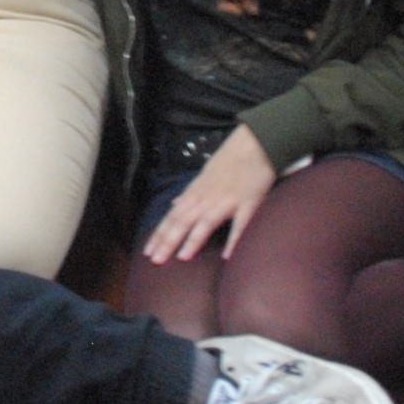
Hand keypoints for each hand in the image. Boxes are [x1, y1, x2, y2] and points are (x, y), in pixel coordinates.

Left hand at [143, 123, 281, 265]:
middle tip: (156, 260)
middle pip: (184, 220)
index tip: (148, 253)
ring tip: (183, 257)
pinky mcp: (249, 202)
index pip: (173, 216)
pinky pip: (241, 224)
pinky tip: (228, 256)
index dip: (160, 234)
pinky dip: (234, 239)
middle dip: (168, 240)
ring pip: (206, 222)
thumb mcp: (204, 175)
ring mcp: (228, 200)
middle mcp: (207, 197)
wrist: (255, 143)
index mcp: (196, 192)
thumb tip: (174, 204)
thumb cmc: (230, 160)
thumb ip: (190, 193)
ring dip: (194, 239)